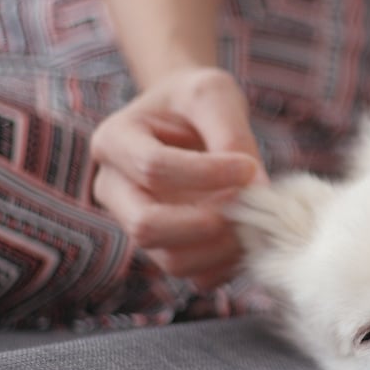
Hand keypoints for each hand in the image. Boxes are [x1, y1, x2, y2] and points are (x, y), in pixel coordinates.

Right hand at [90, 68, 264, 288]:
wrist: (188, 117)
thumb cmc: (195, 100)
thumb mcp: (213, 95)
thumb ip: (231, 135)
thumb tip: (255, 189)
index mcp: (114, 141)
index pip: (154, 169)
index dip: (207, 174)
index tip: (250, 167)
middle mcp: (114, 189)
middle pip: (146, 226)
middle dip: (205, 224)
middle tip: (248, 208)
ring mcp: (136, 223)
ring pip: (169, 259)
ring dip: (221, 249)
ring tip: (256, 223)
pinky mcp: (164, 247)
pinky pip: (192, 275)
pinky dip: (225, 265)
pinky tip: (249, 239)